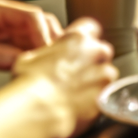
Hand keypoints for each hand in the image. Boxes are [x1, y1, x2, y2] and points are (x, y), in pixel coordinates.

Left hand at [0, 0, 62, 89]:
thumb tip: (19, 59)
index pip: (29, 16)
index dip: (43, 33)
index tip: (48, 53)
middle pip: (36, 25)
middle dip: (47, 42)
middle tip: (53, 62)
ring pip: (31, 39)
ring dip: (39, 53)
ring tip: (44, 70)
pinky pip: (21, 52)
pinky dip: (28, 61)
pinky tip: (30, 72)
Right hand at [12, 18, 118, 137]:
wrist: (39, 110)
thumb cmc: (30, 83)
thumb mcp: (30, 57)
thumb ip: (48, 52)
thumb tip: (47, 58)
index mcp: (77, 38)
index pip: (91, 28)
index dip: (84, 39)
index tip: (78, 47)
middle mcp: (96, 53)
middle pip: (101, 51)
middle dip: (92, 60)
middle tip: (75, 73)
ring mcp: (104, 76)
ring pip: (106, 74)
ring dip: (96, 80)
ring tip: (77, 92)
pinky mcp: (106, 97)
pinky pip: (106, 94)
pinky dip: (97, 98)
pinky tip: (80, 104)